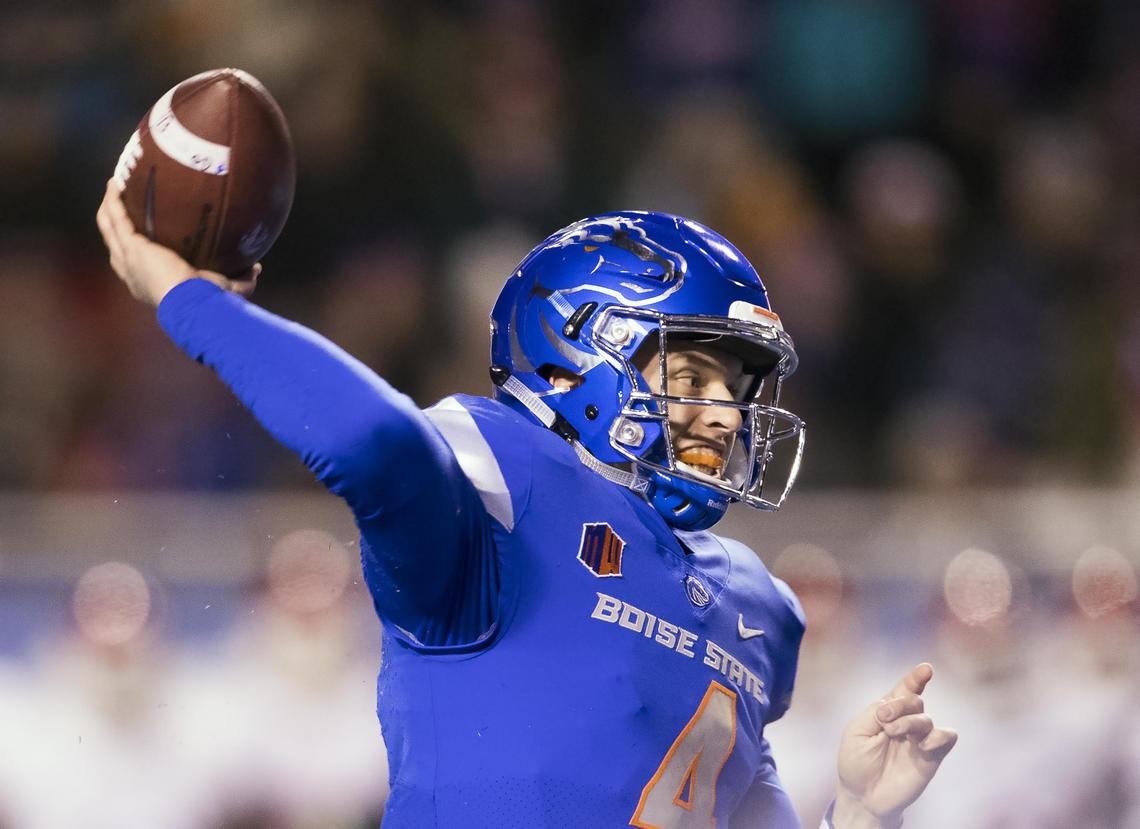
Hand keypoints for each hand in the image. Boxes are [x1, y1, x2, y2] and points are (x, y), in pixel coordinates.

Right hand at [95, 179, 259, 306]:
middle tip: (121, 204)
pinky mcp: (132, 246)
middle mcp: (132, 272)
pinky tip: (114, 184)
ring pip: (109, 228)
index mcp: (148, 283)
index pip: (135, 263)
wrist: (191, 302)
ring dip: (109, 208)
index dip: (133, 247)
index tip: (141, 233)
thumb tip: (256, 268)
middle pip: (116, 243)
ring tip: (113, 189)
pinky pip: (116, 218)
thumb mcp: (225, 289)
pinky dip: (113, 201)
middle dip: (115, 224)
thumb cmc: (207, 301)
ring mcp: (128, 258)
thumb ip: (240, 279)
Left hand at [832, 663, 957, 828]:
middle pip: (914, 700)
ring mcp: (919, 739)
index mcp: (886, 713)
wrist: (863, 796)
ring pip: (927, 719)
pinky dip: (938, 736)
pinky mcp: (931, 757)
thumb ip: (875, 713)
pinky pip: (947, 737)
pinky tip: (923, 744)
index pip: (904, 690)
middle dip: (900, 705)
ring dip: (911, 721)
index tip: (926, 668)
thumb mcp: (856, 732)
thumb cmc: (856, 762)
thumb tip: (893, 705)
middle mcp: (905, 723)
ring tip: (894, 733)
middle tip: (884, 721)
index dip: (915, 678)